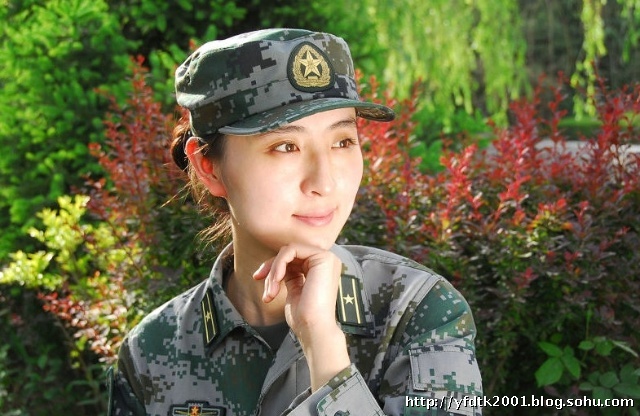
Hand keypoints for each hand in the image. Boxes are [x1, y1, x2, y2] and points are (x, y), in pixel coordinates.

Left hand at [253, 244, 350, 389]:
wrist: (314, 329)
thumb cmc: (304, 317)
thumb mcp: (294, 289)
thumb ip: (290, 274)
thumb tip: (276, 264)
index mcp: (321, 268)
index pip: (292, 257)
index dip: (272, 266)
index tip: (258, 278)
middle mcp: (326, 261)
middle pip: (289, 252)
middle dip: (270, 267)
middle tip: (260, 283)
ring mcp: (326, 258)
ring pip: (288, 251)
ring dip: (273, 270)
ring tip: (270, 291)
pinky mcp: (322, 258)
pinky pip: (291, 250)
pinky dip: (278, 265)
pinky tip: (276, 281)